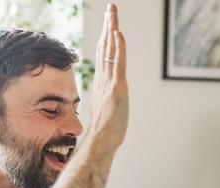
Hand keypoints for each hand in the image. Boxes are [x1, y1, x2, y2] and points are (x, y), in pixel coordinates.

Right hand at [90, 3, 128, 149]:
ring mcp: (109, 84)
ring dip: (112, 29)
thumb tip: (107, 105)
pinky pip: (117, 64)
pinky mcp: (116, 89)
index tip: (109, 25)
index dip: (107, 39)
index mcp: (101, 84)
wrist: (101, 143)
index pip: (104, 56)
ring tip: (113, 12)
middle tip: (111, 9)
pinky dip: (118, 48)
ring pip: (110, 51)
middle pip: (106, 48)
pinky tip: (117, 33)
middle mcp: (103, 80)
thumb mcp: (107, 113)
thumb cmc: (105, 134)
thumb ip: (106, 103)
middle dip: (108, 27)